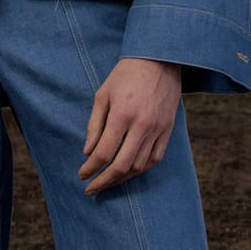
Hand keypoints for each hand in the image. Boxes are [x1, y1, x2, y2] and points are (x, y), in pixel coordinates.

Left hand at [78, 57, 181, 195]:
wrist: (158, 60)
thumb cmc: (125, 74)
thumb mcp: (103, 94)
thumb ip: (95, 124)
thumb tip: (88, 152)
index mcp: (122, 114)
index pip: (104, 152)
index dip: (91, 168)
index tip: (82, 175)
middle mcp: (142, 125)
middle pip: (121, 166)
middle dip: (104, 181)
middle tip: (91, 189)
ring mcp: (157, 129)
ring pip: (139, 166)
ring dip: (121, 179)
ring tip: (107, 182)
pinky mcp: (168, 130)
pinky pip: (155, 159)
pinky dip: (140, 170)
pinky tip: (129, 172)